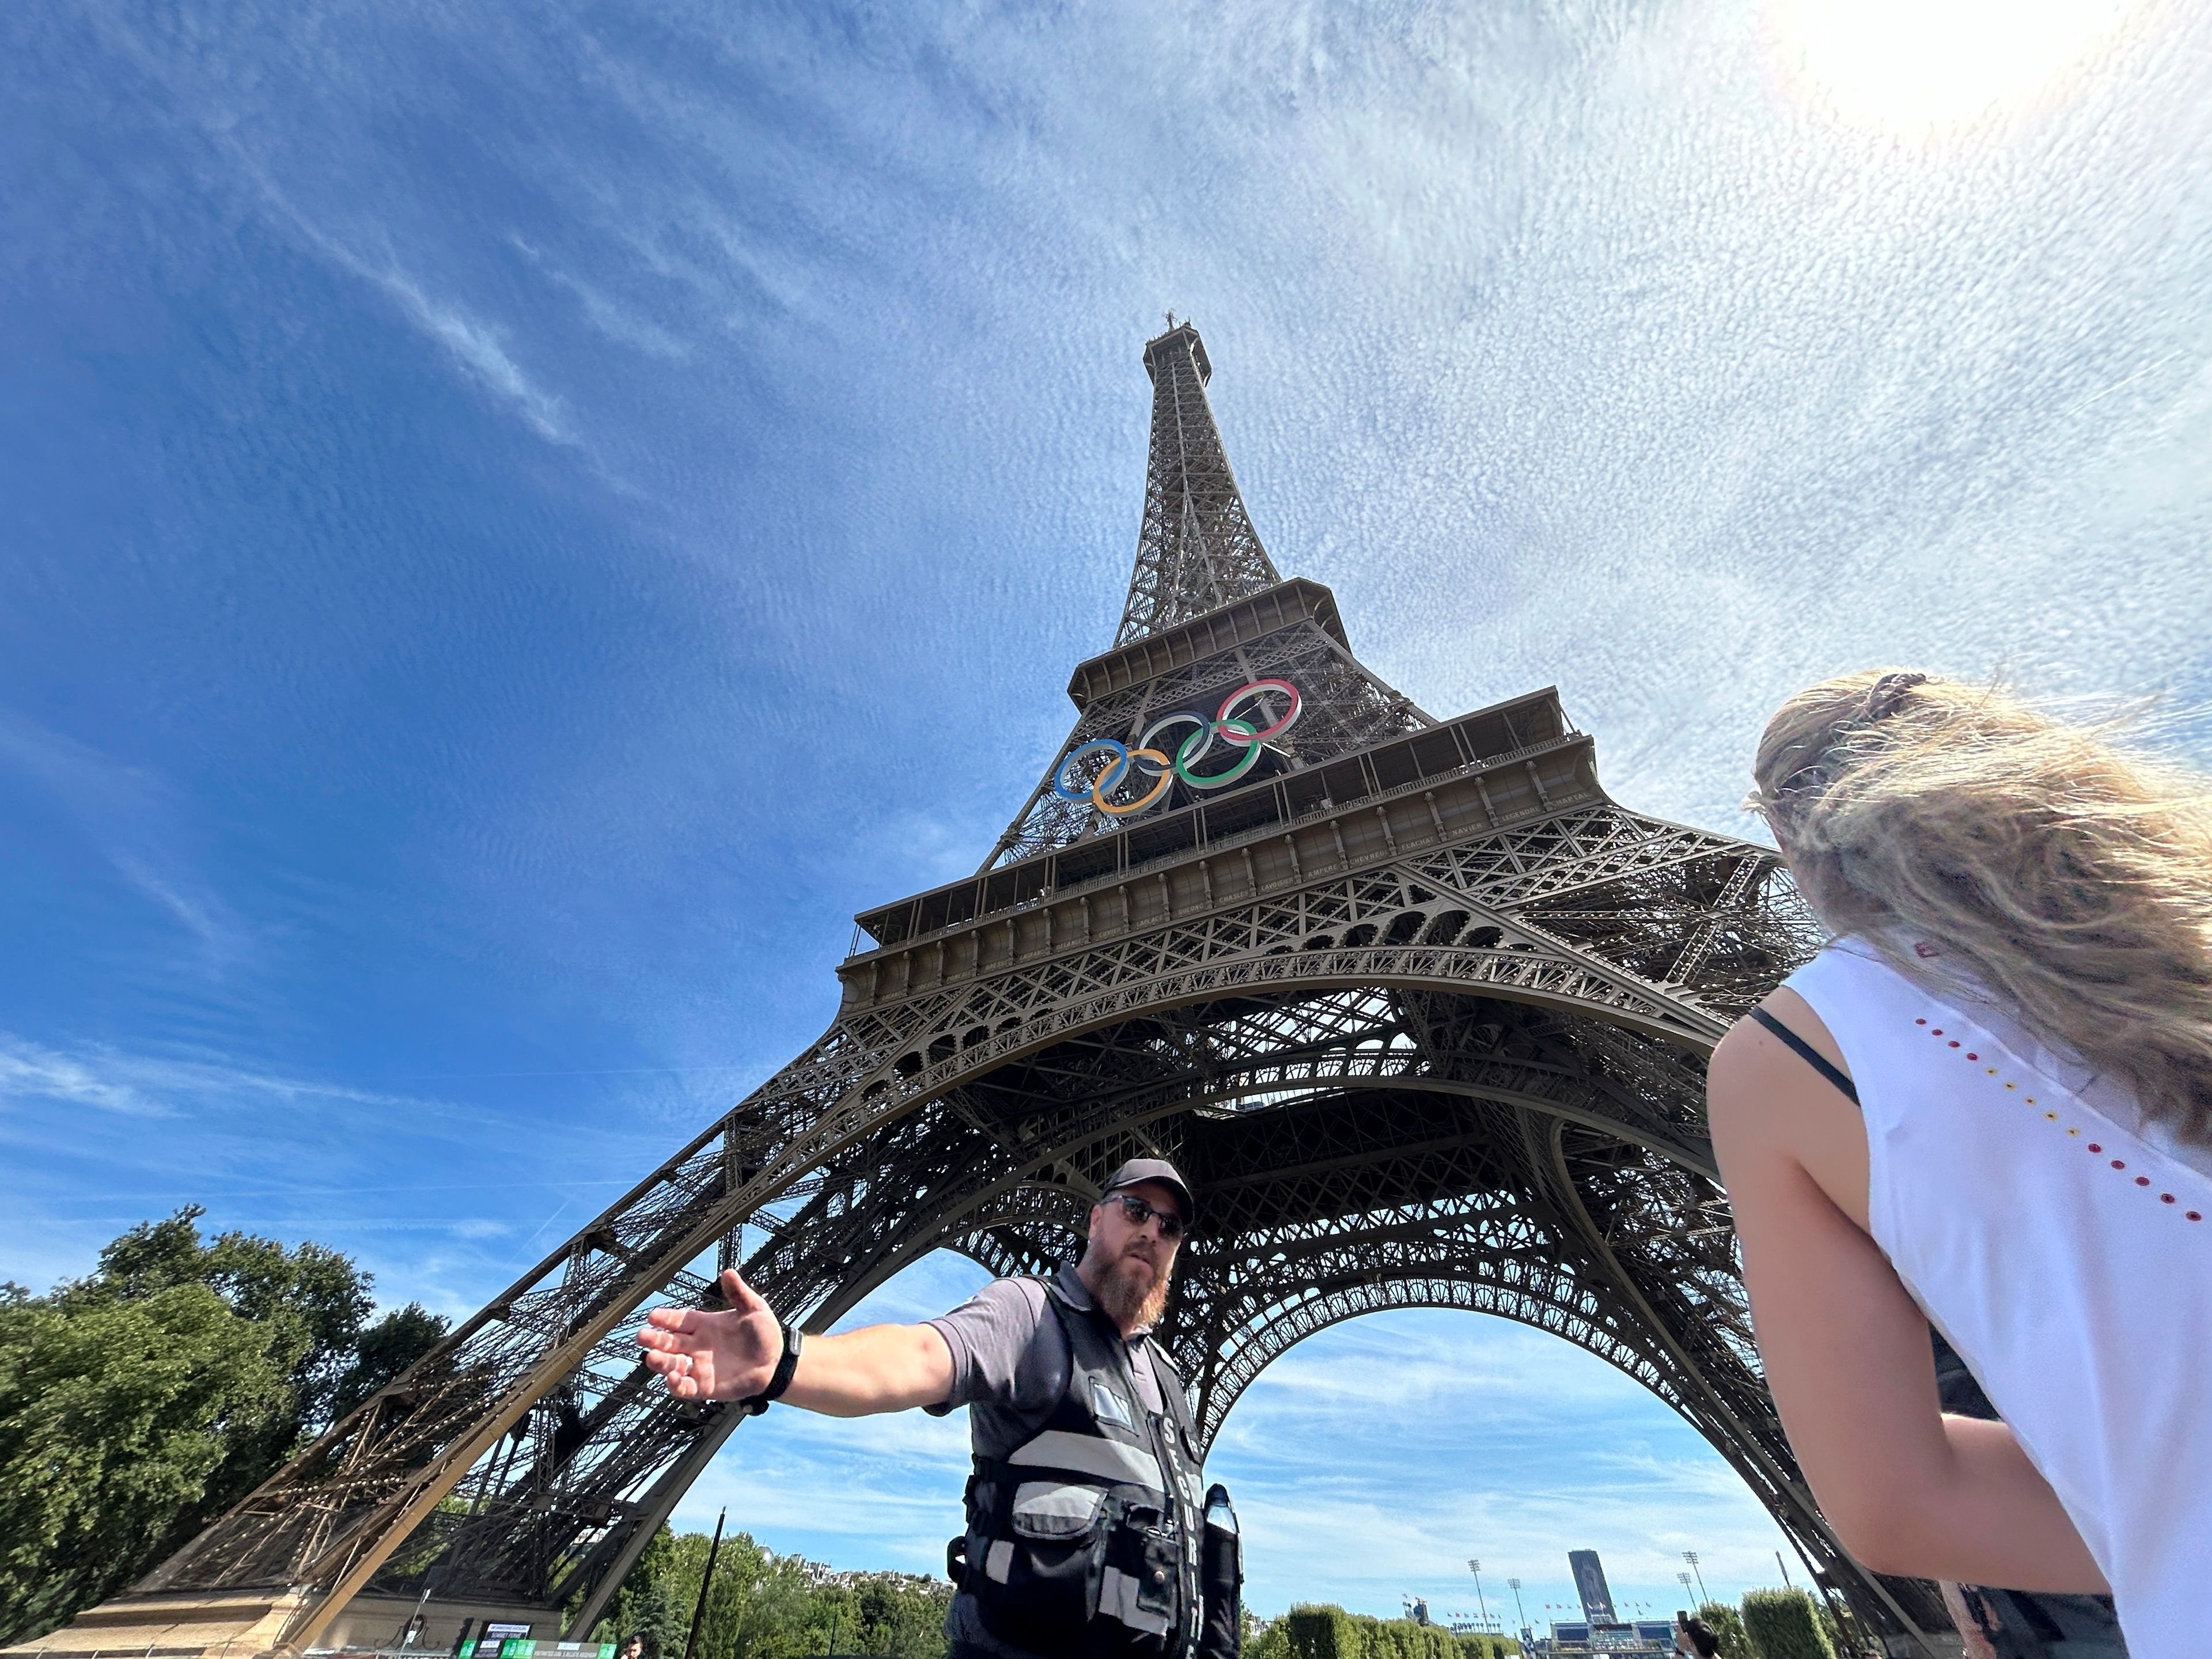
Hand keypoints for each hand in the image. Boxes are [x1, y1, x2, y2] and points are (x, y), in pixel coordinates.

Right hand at [636, 1269, 782, 1400]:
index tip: (652, 1316)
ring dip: (661, 1362)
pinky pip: (686, 1387)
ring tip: (652, 1357)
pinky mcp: (705, 1386)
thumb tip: (728, 1272)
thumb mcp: (754, 1308)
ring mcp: (699, 1366)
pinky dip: (676, 1385)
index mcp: (704, 1325)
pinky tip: (672, 1379)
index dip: (665, 1318)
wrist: (776, 1362)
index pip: (679, 1320)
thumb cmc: (763, 1333)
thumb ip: (739, 1293)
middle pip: (669, 1342)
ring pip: (672, 1364)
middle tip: (641, 1336)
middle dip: (654, 1339)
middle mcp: (696, 1345)